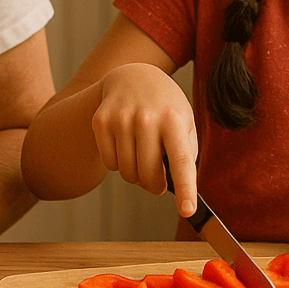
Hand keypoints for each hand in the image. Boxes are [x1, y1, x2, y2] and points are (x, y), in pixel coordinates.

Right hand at [91, 63, 197, 215]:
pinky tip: (125, 145)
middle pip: (149, 175)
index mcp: (174, 119)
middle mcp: (146, 118)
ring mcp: (121, 119)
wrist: (133, 76)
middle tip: (158, 180)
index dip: (185, 188)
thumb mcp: (185, 121)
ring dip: (135, 174)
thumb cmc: (164, 106)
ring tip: (141, 155)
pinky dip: (118, 163)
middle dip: (155, 186)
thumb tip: (180, 188)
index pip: (181, 161)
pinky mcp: (101, 121)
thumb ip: (186, 153)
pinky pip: (109, 164)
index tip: (187, 210)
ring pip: (127, 173)